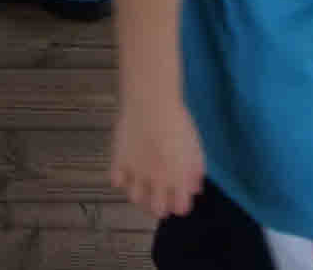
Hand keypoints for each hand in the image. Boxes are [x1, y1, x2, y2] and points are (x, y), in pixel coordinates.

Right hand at [110, 100, 204, 218]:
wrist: (151, 102)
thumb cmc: (177, 120)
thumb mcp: (195, 145)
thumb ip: (196, 170)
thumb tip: (195, 188)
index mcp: (178, 178)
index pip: (180, 208)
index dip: (180, 203)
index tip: (178, 195)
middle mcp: (158, 181)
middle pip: (156, 210)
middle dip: (159, 204)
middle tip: (158, 193)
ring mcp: (137, 172)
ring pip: (135, 199)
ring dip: (140, 193)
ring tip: (142, 183)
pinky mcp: (120, 160)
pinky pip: (116, 180)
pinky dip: (121, 178)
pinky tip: (127, 169)